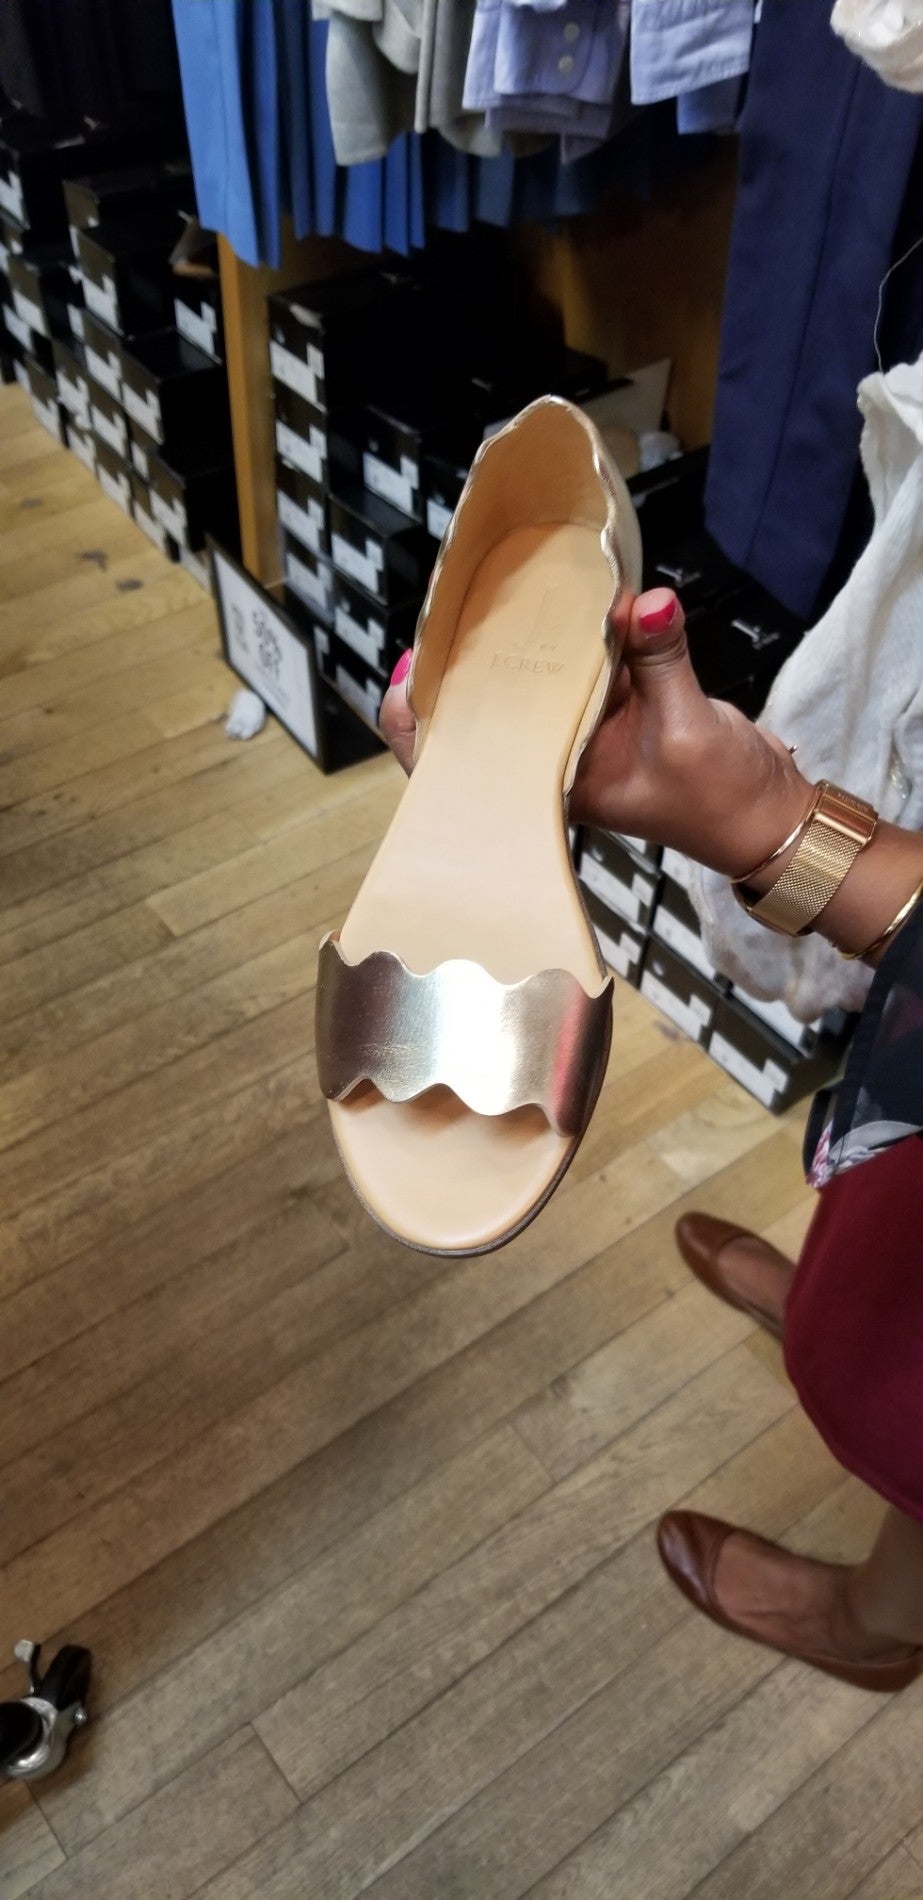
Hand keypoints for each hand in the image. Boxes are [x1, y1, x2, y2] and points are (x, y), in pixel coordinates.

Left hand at [380, 587, 810, 879]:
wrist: (765, 814)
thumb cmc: (720, 799)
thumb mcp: (690, 728)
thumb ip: (660, 659)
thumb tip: (644, 602)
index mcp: (555, 782)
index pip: (465, 758)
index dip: (424, 719)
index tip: (408, 669)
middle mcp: (557, 757)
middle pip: (490, 707)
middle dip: (469, 660)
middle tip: (452, 606)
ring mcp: (583, 731)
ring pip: (536, 676)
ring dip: (527, 638)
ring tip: (500, 587)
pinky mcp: (615, 707)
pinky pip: (584, 662)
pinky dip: (580, 632)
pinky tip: (572, 593)